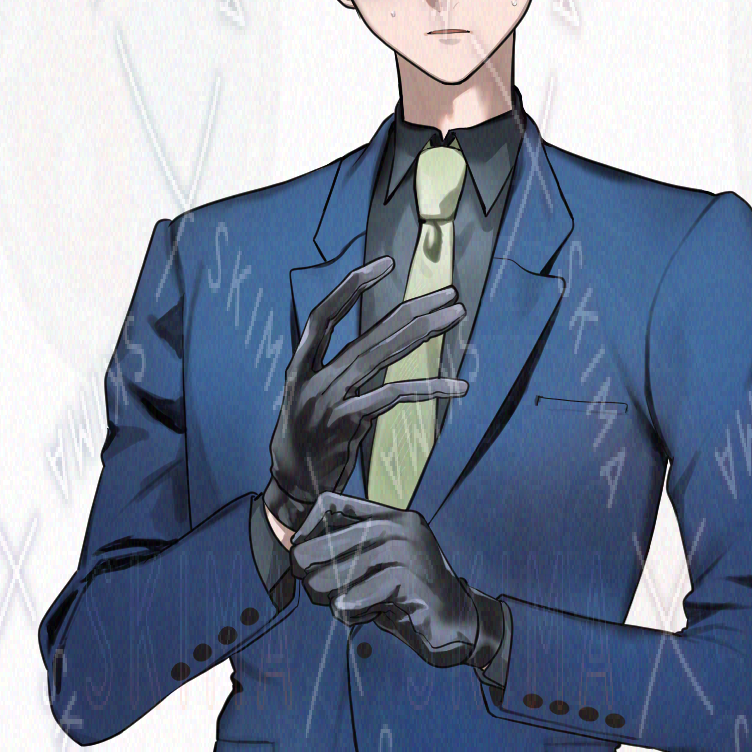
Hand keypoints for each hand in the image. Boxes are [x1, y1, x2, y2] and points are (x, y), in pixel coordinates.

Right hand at [266, 258, 467, 534]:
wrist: (293, 487)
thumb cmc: (306, 442)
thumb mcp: (310, 400)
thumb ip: (340, 374)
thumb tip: (382, 349)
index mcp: (300, 366)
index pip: (325, 315)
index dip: (352, 286)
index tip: (385, 264)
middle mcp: (313, 378)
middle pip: (369, 333)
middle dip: (413, 309)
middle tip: (448, 294)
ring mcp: (329, 400)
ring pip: (384, 357)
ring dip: (424, 334)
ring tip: (455, 317)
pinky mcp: (348, 423)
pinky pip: (394, 397)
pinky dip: (429, 389)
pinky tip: (458, 387)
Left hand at [291, 495, 489, 668]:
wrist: (461, 623)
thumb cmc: (411, 599)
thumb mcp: (379, 569)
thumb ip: (350, 556)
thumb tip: (299, 553)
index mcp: (391, 517)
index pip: (333, 504)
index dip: (307, 527)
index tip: (298, 552)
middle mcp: (401, 527)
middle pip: (335, 536)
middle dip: (310, 563)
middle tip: (308, 585)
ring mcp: (410, 552)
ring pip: (347, 566)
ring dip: (329, 590)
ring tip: (331, 603)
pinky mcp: (415, 580)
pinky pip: (366, 591)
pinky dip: (351, 604)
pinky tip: (347, 610)